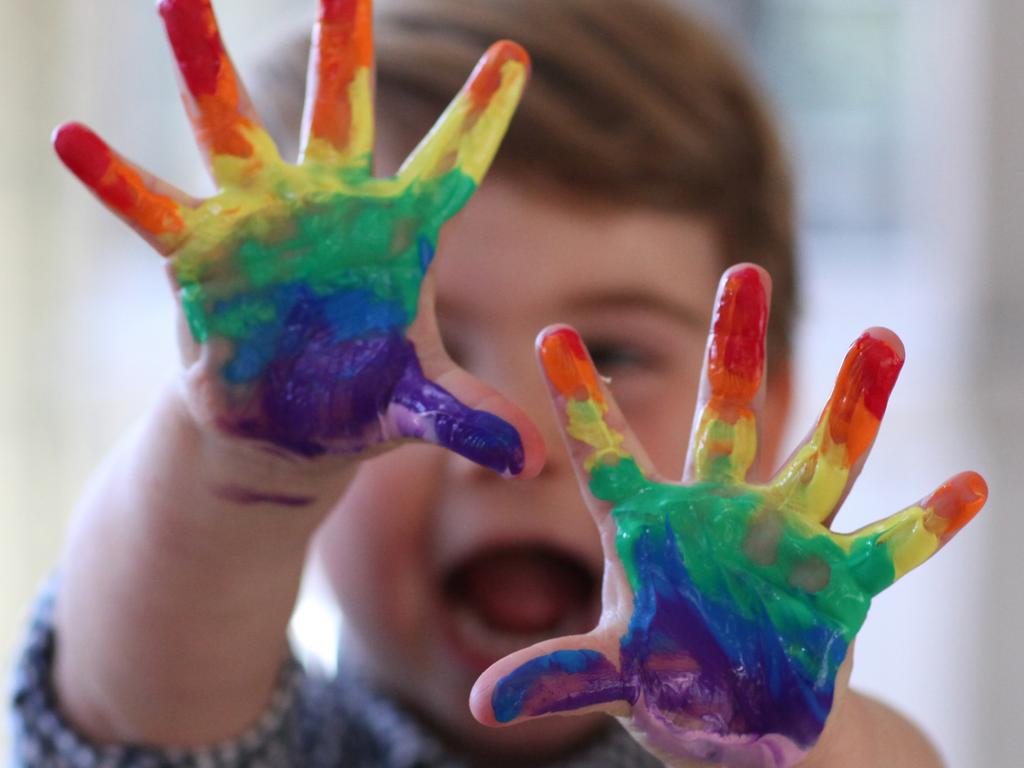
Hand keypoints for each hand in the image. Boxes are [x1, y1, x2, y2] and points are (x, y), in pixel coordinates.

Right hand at [52, 0, 539, 473]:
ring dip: (203, 66)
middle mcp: (328, 210)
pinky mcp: (201, 259)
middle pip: (338, 112)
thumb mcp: (419, 409)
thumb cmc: (361, 403)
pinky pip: (153, 211)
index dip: (479, 113)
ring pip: (231, 131)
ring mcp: (260, 224)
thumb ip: (470, 418)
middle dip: (342, 44)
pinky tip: (71, 138)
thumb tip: (533, 461)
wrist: (288, 429)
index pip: (449, 166)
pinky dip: (115, 180)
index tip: (513, 54)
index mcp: (396, 236)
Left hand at [471, 265, 985, 766]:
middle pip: (725, 417)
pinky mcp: (839, 580)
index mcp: (647, 526)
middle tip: (744, 271)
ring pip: (820, 458)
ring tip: (884, 338)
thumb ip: (559, 674)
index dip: (579, 396)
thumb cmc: (666, 684)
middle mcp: (716, 512)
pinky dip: (927, 524)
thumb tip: (483, 703)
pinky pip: (888, 547)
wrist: (742, 725)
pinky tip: (969, 487)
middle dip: (734, 348)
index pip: (605, 451)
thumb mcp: (612, 675)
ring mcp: (783, 538)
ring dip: (854, 406)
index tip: (550, 332)